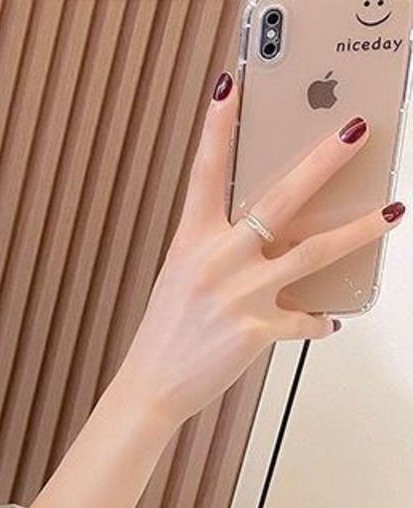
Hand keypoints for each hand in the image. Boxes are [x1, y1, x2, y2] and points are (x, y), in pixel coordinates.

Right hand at [119, 72, 404, 425]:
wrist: (151, 388)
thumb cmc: (165, 335)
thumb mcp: (181, 280)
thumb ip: (220, 252)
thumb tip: (269, 236)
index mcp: (191, 244)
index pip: (206, 174)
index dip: (219, 129)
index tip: (231, 88)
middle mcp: (218, 263)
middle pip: (281, 201)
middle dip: (324, 161)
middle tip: (356, 131)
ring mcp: (240, 296)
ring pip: (314, 252)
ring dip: (360, 231)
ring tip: (392, 212)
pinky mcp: (257, 331)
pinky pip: (303, 320)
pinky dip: (317, 321)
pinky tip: (327, 320)